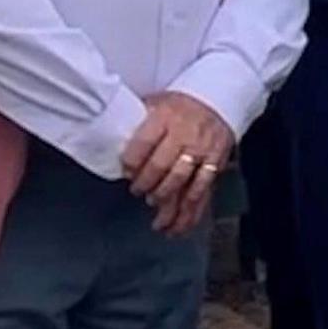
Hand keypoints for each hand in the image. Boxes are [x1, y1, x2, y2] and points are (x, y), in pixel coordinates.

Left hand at [121, 92, 237, 236]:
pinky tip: (177, 227)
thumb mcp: (155, 103)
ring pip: (181, 183)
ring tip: (155, 215)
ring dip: (165, 201)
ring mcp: (202, 151)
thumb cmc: (179, 106)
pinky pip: (201, 193)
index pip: (144, 143)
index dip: (132, 163)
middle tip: (137, 191)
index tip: (126, 173)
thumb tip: (110, 144)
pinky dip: (188, 213)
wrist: (217, 101)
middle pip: (162, 166)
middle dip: (146, 184)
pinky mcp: (215, 165)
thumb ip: (137, 123)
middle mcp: (185, 134)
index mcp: (165, 117)